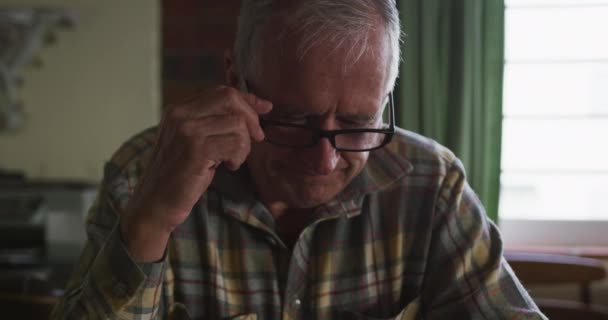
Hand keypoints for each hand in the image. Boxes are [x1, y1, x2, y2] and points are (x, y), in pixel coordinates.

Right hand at [120, 86, 271, 260]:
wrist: (153, 205)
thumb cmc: (176, 177)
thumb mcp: (189, 142)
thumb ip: (211, 123)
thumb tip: (251, 110)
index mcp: (177, 110)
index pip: (221, 92)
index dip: (247, 99)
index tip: (265, 108)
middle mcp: (180, 115)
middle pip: (230, 99)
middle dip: (251, 118)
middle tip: (256, 138)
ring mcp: (187, 131)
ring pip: (237, 123)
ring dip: (244, 145)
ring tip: (232, 160)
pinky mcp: (196, 150)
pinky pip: (236, 143)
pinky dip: (239, 157)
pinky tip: (227, 167)